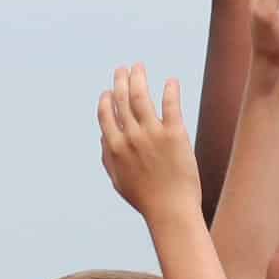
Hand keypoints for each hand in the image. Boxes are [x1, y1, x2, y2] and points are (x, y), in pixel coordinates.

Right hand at [97, 65, 201, 223]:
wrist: (171, 211)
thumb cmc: (145, 198)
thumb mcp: (118, 180)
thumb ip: (108, 157)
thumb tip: (104, 137)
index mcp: (115, 147)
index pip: (106, 114)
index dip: (106, 99)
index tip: (109, 90)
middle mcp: (131, 137)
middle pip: (121, 99)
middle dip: (120, 80)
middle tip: (124, 69)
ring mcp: (152, 134)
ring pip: (141, 96)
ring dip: (138, 77)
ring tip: (139, 67)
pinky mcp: (175, 134)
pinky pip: (171, 105)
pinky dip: (170, 90)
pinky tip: (171, 80)